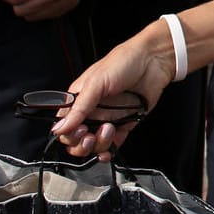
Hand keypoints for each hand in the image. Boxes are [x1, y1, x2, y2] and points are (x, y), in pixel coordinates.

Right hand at [51, 21, 176, 159]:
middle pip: (76, 140)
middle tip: (90, 136)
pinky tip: (110, 149)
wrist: (153, 62)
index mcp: (78, 100)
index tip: (79, 131)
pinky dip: (110, 151)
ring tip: (109, 130)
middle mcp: (91, 111)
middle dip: (81, 144)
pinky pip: (113, 145)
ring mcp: (107, 119)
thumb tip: (60, 128)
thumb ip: (79, 108)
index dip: (68, 134)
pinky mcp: (123, 125)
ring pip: (94, 145)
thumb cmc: (123, 63)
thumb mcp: (96, 83)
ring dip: (99, 145)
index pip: (64, 126)